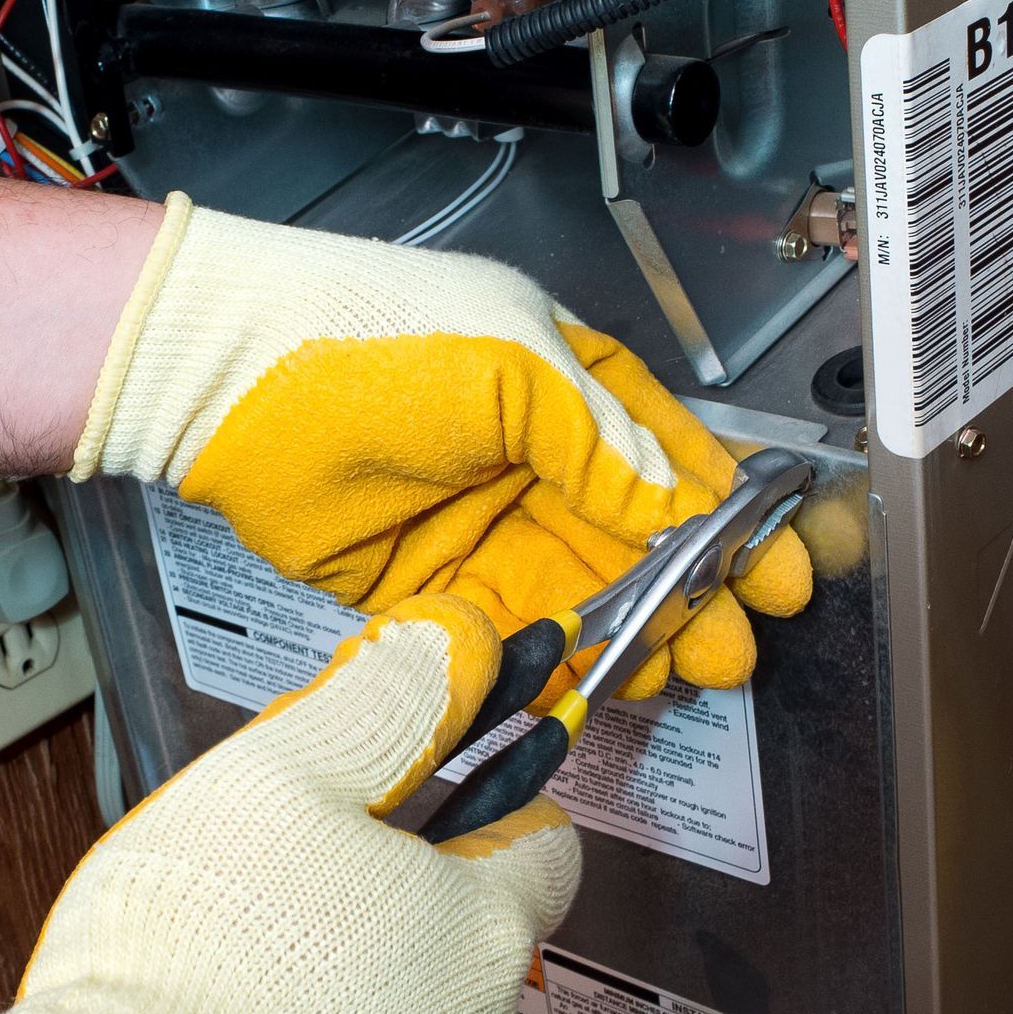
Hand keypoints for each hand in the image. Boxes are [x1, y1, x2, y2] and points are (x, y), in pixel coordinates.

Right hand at [0, 595, 579, 1013]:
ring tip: (238, 945)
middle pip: (468, 929)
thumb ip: (385, 699)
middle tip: (302, 849)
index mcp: (481, 929)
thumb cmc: (191, 967)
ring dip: (343, 968)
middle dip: (397, 880)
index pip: (547, 839)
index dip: (498, 787)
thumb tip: (458, 648)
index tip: (448, 764)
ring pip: (402, 1011)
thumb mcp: (283, 772)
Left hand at [72, 193, 811, 704]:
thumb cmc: (365, 334)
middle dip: (696, 594)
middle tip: (736, 643)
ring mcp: (487, 522)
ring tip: (685, 670)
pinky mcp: (436, 582)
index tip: (780, 567)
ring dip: (637, 634)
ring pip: (586, 595)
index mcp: (568, 383)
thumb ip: (600, 442)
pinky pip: (515, 629)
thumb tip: (673, 507)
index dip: (732, 519)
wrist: (232, 381)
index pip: (672, 460)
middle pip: (639, 543)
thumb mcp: (511, 361)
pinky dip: (558, 658)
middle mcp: (535, 458)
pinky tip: (601, 679)